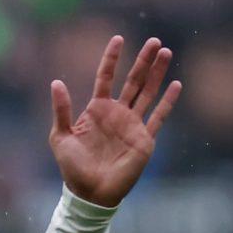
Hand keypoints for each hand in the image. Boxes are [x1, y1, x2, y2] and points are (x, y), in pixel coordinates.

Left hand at [49, 35, 180, 208]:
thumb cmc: (73, 168)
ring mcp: (132, 125)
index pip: (106, 78)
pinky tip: (176, 84)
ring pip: (148, 93)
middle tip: (154, 40)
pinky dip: (168, 102)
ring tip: (166, 52)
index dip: (112, 59)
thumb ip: (61, 110)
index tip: (118, 39)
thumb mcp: (60, 137)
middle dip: (144, 61)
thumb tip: (56, 82)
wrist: (90, 193)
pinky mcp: (144, 139)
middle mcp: (117, 114)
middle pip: (133, 81)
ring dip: (157, 73)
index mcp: (97, 110)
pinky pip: (159, 117)